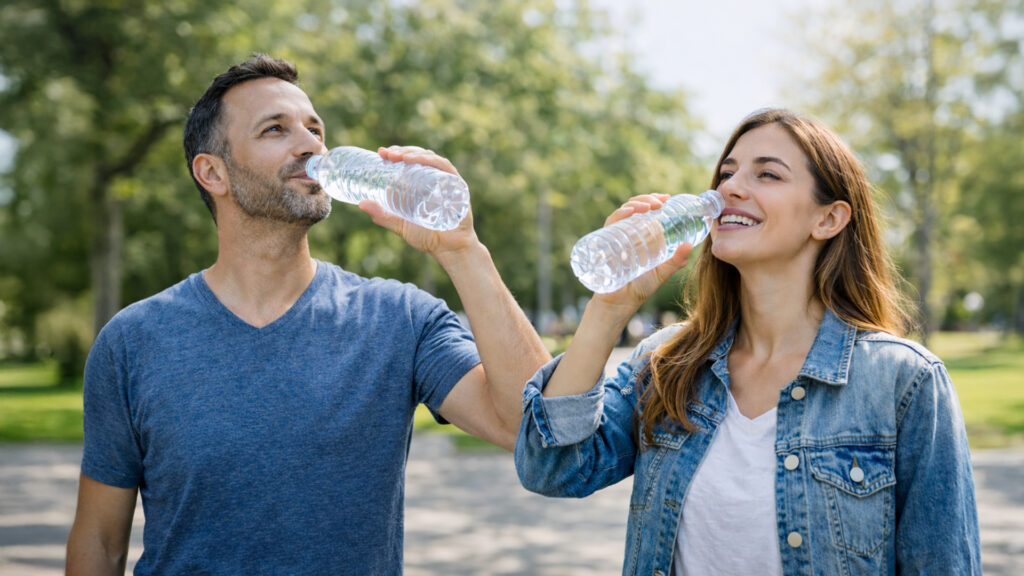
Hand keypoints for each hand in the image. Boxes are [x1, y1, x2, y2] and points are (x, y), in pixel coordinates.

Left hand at [358, 145, 477, 257]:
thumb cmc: (427, 238)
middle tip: (387, 154)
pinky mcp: (458, 186)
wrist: (449, 250)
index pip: (409, 161)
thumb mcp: (400, 225)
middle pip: (419, 156)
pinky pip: (445, 167)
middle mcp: (435, 179)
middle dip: (402, 151)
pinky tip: (417, 161)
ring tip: (399, 156)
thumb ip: (382, 216)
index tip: (381, 153)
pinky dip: (430, 161)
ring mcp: (447, 181)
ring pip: (431, 158)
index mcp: (422, 183)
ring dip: (414, 153)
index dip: (396, 153)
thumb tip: (360, 203)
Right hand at [591, 194, 694, 311]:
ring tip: (648, 206)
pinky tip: (629, 213)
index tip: (667, 198)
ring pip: (623, 211)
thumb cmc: (641, 287)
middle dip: (647, 199)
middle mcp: (628, 232)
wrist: (621, 302)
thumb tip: (690, 245)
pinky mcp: (605, 242)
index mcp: (642, 235)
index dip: (654, 199)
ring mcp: (616, 236)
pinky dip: (619, 215)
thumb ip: (676, 261)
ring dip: (635, 203)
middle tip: (660, 202)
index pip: (646, 210)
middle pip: (635, 207)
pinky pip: (610, 223)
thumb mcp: (662, 272)